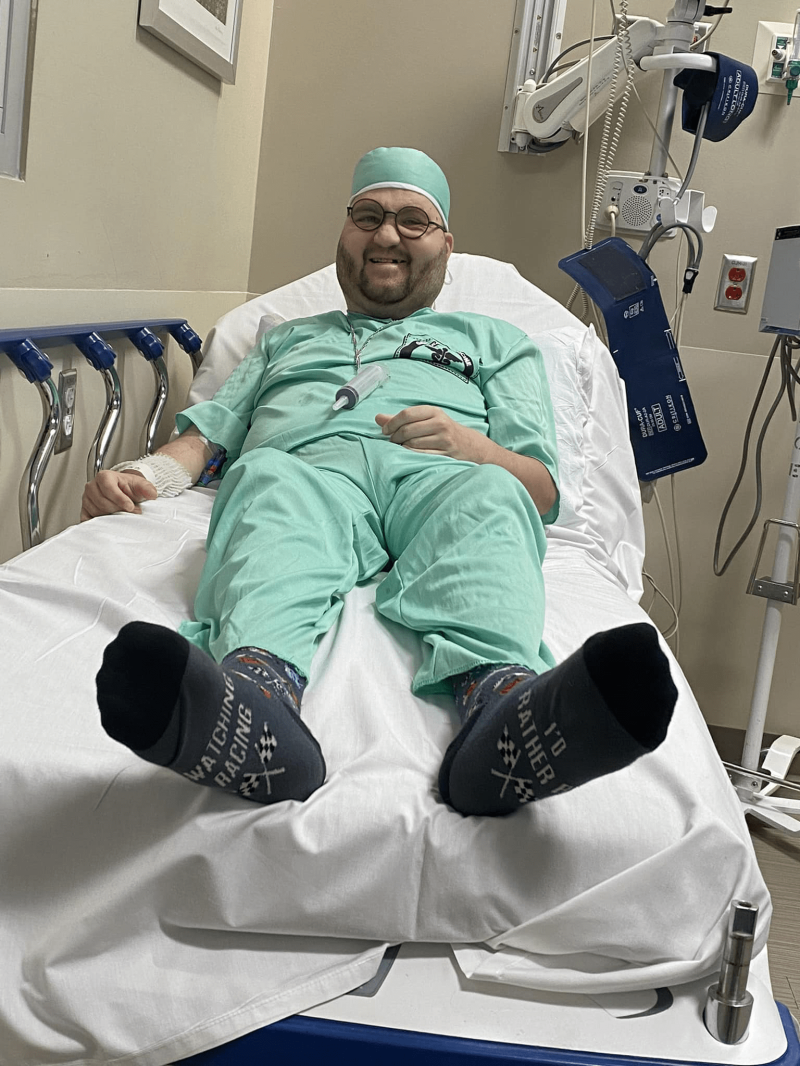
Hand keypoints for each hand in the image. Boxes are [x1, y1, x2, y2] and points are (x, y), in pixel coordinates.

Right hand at [80, 470, 156, 521]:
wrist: (124, 492)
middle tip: (130, 511)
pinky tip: (109, 521)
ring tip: (121, 513)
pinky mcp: (84, 509)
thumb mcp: (140, 485)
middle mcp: (92, 486)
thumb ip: (147, 488)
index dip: (120, 499)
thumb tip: (152, 494)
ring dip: (111, 515)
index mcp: (104, 477)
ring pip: (97, 511)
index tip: (130, 507)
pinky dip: (98, 522)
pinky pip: (88, 519)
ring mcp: (87, 498)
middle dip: (118, 509)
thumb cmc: (129, 488)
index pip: (108, 488)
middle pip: (102, 502)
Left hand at [375, 406, 491, 462]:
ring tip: (402, 447)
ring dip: (402, 447)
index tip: (385, 431)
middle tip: (392, 441)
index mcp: (434, 412)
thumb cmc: (442, 431)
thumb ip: (401, 419)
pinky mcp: (445, 454)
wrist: (469, 446)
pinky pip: (420, 455)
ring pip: (412, 444)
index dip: (392, 423)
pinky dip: (410, 455)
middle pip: (407, 430)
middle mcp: (440, 423)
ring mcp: (444, 440)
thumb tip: (377, 418)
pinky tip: (409, 454)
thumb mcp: (426, 420)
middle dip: (395, 437)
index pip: (407, 414)